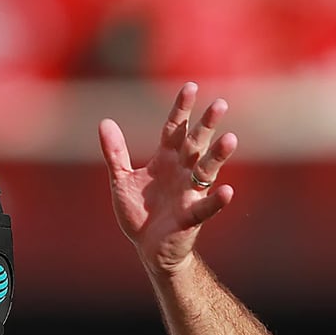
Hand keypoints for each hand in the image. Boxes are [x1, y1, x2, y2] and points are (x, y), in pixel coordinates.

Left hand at [97, 81, 237, 275]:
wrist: (147, 247)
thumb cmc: (139, 212)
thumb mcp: (121, 179)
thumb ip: (115, 152)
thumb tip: (105, 122)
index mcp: (165, 160)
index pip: (174, 130)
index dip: (181, 110)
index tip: (190, 87)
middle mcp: (182, 172)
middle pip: (195, 144)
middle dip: (206, 125)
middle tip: (219, 104)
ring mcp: (189, 193)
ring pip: (207, 170)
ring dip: (218, 156)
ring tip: (230, 138)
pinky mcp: (191, 216)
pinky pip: (206, 206)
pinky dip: (216, 199)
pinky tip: (227, 191)